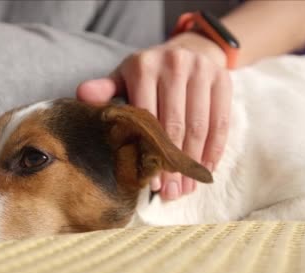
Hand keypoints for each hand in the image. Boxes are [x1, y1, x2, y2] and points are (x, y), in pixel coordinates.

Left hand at [77, 32, 231, 199]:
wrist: (190, 48)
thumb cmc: (150, 72)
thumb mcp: (125, 77)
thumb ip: (105, 89)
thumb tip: (81, 94)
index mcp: (144, 66)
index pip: (146, 117)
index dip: (149, 152)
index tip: (149, 180)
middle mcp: (174, 65)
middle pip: (175, 125)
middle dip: (172, 164)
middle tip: (170, 192)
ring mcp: (201, 71)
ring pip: (199, 127)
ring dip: (193, 163)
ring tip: (186, 189)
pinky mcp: (223, 80)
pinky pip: (221, 122)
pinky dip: (214, 150)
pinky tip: (205, 170)